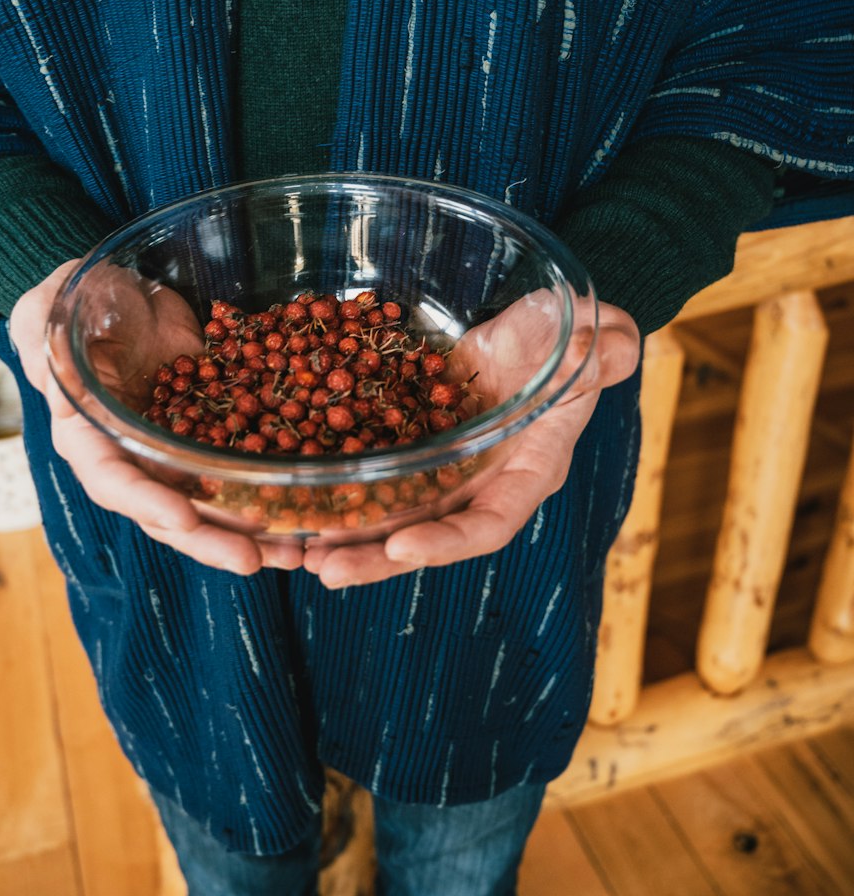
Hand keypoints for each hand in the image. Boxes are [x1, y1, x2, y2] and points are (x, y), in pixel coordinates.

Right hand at [10, 259, 304, 573]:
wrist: (122, 289)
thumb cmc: (75, 299)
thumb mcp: (48, 315)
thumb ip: (45, 346)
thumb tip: (58, 383)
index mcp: (88, 437)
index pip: (113, 481)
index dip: (147, 503)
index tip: (184, 519)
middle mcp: (134, 458)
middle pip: (169, 513)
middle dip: (211, 540)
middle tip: (254, 559)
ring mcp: (177, 450)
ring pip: (213, 503)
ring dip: (252, 532)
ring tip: (296, 552)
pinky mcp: (213, 431)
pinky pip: (244, 467)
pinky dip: (274, 488)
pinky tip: (311, 505)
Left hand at [302, 294, 640, 588]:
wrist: (542, 326)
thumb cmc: (576, 334)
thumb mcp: (599, 337)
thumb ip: (603, 349)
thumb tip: (607, 348)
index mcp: (527, 472)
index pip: (490, 523)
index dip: (447, 540)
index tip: (401, 547)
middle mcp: (479, 484)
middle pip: (425, 536)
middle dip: (374, 558)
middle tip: (324, 569)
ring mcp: (442, 469)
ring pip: (388, 516)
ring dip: (342, 536)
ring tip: (291, 550)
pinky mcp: (411, 443)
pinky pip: (369, 475)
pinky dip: (331, 489)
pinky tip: (288, 500)